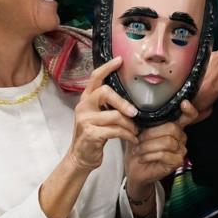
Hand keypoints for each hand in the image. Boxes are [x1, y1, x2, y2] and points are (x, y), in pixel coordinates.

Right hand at [68, 56, 139, 172]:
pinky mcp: (91, 134)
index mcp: (86, 99)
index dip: (108, 67)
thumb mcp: (97, 116)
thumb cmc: (94, 135)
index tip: (120, 60)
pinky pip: (115, 131)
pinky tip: (132, 139)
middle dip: (123, 102)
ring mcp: (85, 120)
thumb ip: (108, 105)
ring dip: (129, 124)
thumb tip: (132, 97)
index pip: (95, 77)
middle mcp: (83, 106)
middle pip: (105, 92)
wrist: (81, 157)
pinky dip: (127, 135)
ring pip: (114, 115)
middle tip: (135, 112)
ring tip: (136, 130)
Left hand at [125, 100, 195, 189]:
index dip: (189, 110)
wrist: (135, 169)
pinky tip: (141, 157)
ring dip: (147, 145)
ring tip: (137, 149)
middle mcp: (181, 137)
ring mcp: (181, 150)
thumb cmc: (138, 148)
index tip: (184, 103)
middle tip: (137, 138)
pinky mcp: (177, 162)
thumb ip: (144, 120)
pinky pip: (163, 155)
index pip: (189, 116)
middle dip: (151, 133)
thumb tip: (140, 109)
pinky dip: (149, 155)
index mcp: (174, 126)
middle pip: (172, 128)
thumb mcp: (139, 130)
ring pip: (167, 142)